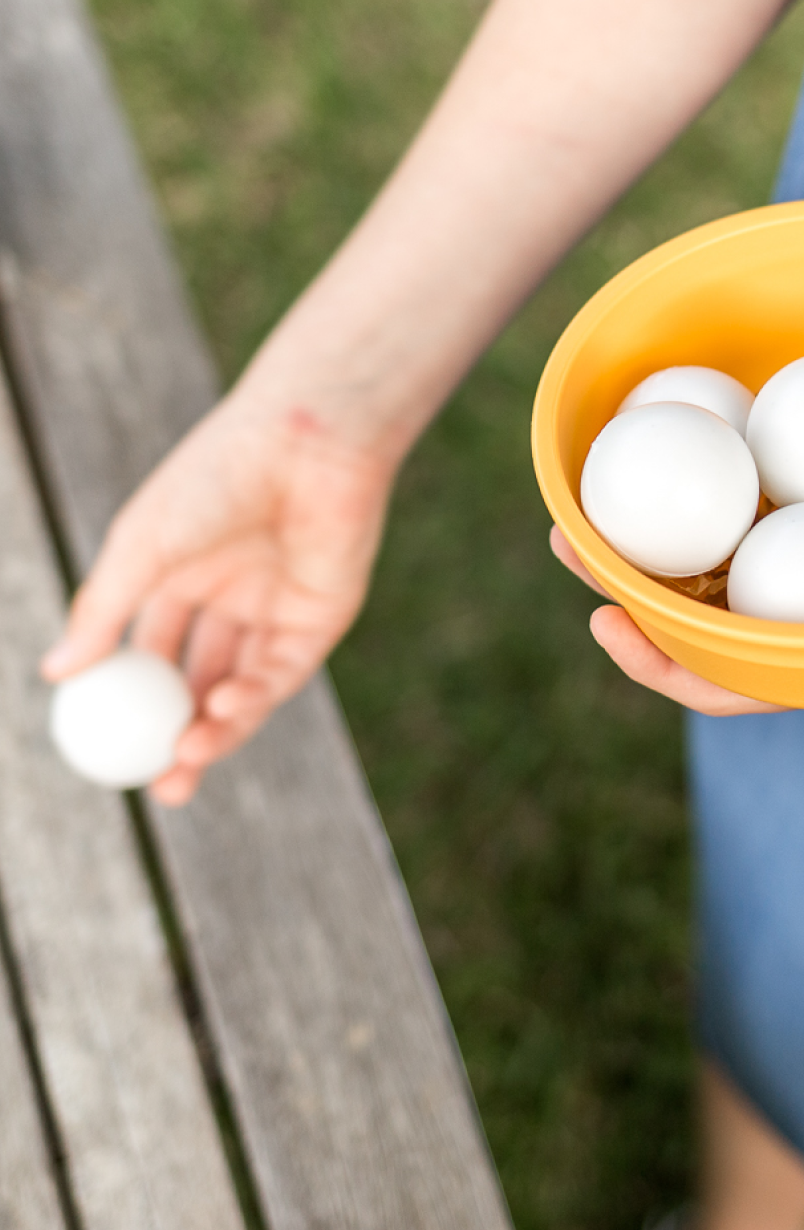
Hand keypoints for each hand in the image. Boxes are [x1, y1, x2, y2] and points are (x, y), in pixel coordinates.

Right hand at [41, 395, 395, 805]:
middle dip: (180, 738)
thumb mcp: (143, 548)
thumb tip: (56, 674)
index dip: (130, 703)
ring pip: (242, 686)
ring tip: (186, 760)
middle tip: (160, 787)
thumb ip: (104, 611)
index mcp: (181, 573)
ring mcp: (278, 606)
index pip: (150, 652)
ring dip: (216, 729)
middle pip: (199, 681)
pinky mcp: (322, 614)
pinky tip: (222, 706)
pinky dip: (252, 698)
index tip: (107, 748)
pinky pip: (282, 671)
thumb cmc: (216, 478)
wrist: (305, 442)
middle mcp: (230, 594)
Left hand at [550, 485, 803, 778]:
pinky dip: (753, 458)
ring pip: (745, 538)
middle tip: (570, 525)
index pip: (733, 679)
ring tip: (611, 467)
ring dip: (676, 512)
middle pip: (715, 602)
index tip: (603, 616)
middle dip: (637, 574)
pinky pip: (803, 477)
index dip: (662, 659)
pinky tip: (720, 416)